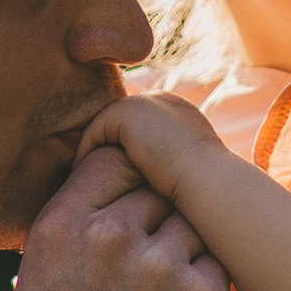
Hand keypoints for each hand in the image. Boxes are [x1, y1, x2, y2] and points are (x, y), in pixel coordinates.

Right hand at [5, 142, 228, 290]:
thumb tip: (115, 182)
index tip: (136, 210)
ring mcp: (160, 264)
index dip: (132, 180)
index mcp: (59, 227)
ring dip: (187, 255)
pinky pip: (220, 265)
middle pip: (161, 189)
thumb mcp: (39, 285)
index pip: (112, 158)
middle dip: (162, 221)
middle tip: (153, 274)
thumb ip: (76, 228)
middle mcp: (108, 235)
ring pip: (196, 225)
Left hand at [78, 91, 225, 210]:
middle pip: (119, 123)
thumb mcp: (184, 173)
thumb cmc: (204, 190)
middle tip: (84, 178)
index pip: (138, 127)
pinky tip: (83, 179)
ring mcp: (146, 102)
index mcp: (179, 113)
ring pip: (105, 127)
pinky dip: (87, 153)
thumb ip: (165, 169)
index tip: (107, 180)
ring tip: (80, 181)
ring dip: (91, 152)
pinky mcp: (129, 112)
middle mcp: (163, 100)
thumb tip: (146, 186)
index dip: (120, 152)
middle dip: (102, 149)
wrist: (210, 181)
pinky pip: (96, 131)